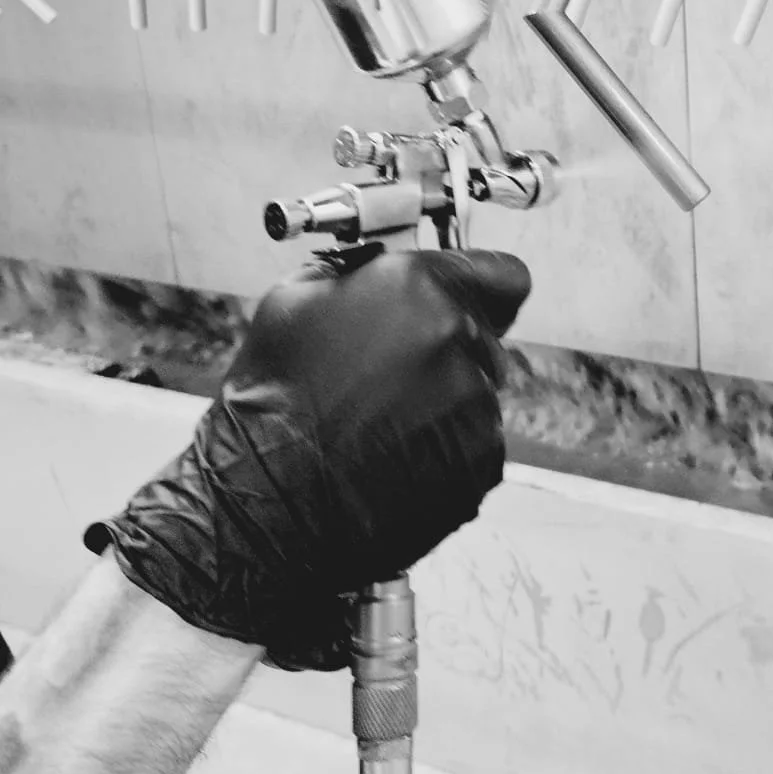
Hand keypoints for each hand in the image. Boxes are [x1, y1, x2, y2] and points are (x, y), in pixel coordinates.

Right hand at [84, 250, 529, 670]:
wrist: (268, 502)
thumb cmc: (271, 404)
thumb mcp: (293, 302)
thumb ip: (361, 276)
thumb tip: (385, 271)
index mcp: (417, 288)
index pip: (503, 274)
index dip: (484, 288)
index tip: (472, 300)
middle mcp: (457, 340)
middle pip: (485, 337)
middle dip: (449, 349)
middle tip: (393, 377)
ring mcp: (475, 407)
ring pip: (477, 394)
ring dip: (444, 403)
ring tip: (380, 426)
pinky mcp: (480, 464)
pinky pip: (473, 445)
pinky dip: (444, 450)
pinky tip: (392, 458)